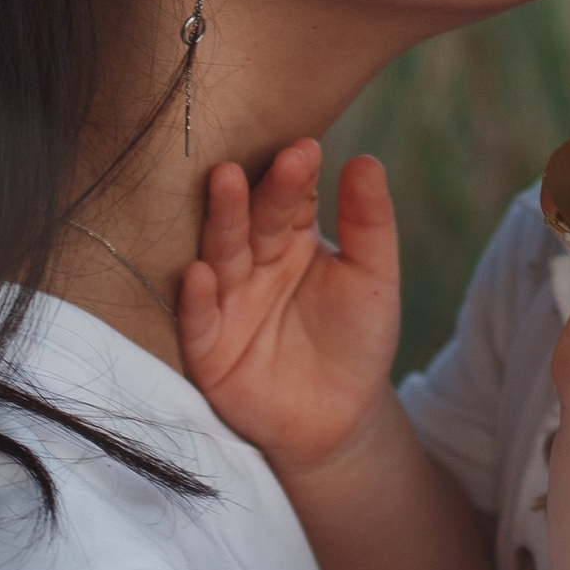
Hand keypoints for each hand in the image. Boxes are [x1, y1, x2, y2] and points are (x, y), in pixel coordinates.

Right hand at [179, 141, 399, 474]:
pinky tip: (200, 273)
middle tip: (249, 160)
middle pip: (249, 221)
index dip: (296, 175)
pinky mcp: (208, 348)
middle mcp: (252, 261)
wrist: (340, 419)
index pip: (290, 198)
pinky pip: (200, 320)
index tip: (305, 149)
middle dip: (250, 192)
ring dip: (219, 221)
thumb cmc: (357, 338)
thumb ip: (369, 223)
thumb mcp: (372, 278)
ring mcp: (226, 301)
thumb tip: (367, 160)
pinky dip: (197, 298)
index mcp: (290, 238)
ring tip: (223, 183)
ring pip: (220, 256)